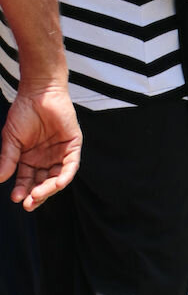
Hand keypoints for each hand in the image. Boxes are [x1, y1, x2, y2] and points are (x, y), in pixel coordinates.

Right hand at [0, 84, 81, 209]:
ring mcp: (60, 153)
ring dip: (49, 189)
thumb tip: (0, 179)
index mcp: (29, 159)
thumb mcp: (11, 139)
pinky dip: (65, 176)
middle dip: (36, 195)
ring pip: (57, 178)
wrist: (38, 92)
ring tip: (38, 195)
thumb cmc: (23, 112)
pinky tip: (57, 184)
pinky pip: (71, 165)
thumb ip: (7, 158)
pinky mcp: (73, 146)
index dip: (23, 190)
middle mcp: (45, 159)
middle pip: (43, 183)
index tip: (16, 198)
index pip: (27, 181)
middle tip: (29, 203)